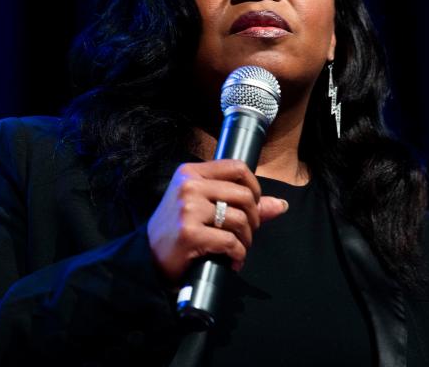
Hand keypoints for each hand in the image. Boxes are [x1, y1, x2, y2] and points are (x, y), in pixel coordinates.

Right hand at [146, 159, 289, 285]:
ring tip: (238, 249)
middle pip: (244, 195)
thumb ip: (240, 203)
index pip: (237, 167)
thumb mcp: (203, 207)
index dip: (255, 186)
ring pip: (240, 219)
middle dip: (254, 219)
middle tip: (246, 234)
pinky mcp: (190, 234)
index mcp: (191, 173)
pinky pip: (231, 242)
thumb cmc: (177, 230)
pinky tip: (231, 261)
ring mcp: (188, 209)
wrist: (147, 257)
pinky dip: (238, 255)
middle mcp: (189, 186)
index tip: (253, 204)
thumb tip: (280, 205)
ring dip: (246, 240)